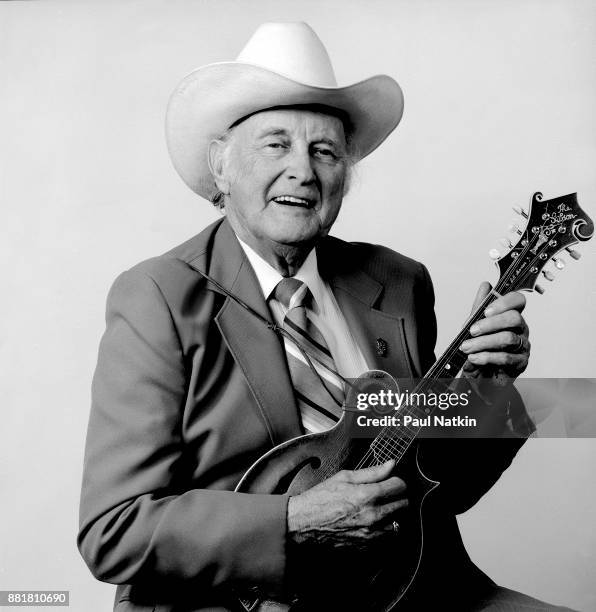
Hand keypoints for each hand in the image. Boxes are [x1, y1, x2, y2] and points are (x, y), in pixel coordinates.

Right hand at [287, 460, 407, 550]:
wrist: (304, 522)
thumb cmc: (321, 497)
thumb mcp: (345, 477)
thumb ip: (372, 472)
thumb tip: (390, 464)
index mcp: (368, 495)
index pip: (400, 486)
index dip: (396, 481)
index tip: (390, 481)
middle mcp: (373, 516)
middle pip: (403, 505)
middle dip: (396, 496)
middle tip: (384, 493)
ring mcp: (371, 533)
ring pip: (398, 523)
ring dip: (392, 515)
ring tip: (377, 508)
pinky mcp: (367, 546)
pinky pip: (386, 537)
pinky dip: (383, 529)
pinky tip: (371, 521)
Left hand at [460, 281, 529, 385]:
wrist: (482, 375)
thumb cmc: (481, 348)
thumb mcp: (476, 326)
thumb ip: (479, 307)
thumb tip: (485, 285)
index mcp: (511, 315)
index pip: (518, 301)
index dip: (504, 302)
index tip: (486, 311)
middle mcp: (521, 329)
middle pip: (514, 318)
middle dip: (490, 324)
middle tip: (471, 330)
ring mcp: (523, 346)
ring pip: (508, 338)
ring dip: (484, 342)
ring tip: (467, 347)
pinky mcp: (521, 363)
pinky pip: (506, 358)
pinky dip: (486, 357)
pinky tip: (473, 358)